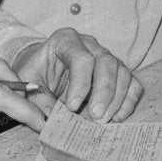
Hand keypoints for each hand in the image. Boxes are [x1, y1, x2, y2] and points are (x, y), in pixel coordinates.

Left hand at [13, 28, 142, 122]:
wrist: (46, 69)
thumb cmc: (37, 72)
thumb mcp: (29, 81)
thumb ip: (37, 98)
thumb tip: (50, 121)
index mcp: (66, 40)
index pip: (81, 58)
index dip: (80, 84)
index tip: (72, 107)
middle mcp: (90, 44)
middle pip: (107, 63)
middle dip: (103, 92)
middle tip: (95, 117)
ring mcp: (107, 56)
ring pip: (122, 73)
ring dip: (116, 100)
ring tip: (103, 121)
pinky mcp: (118, 72)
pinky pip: (132, 84)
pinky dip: (128, 102)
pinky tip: (116, 118)